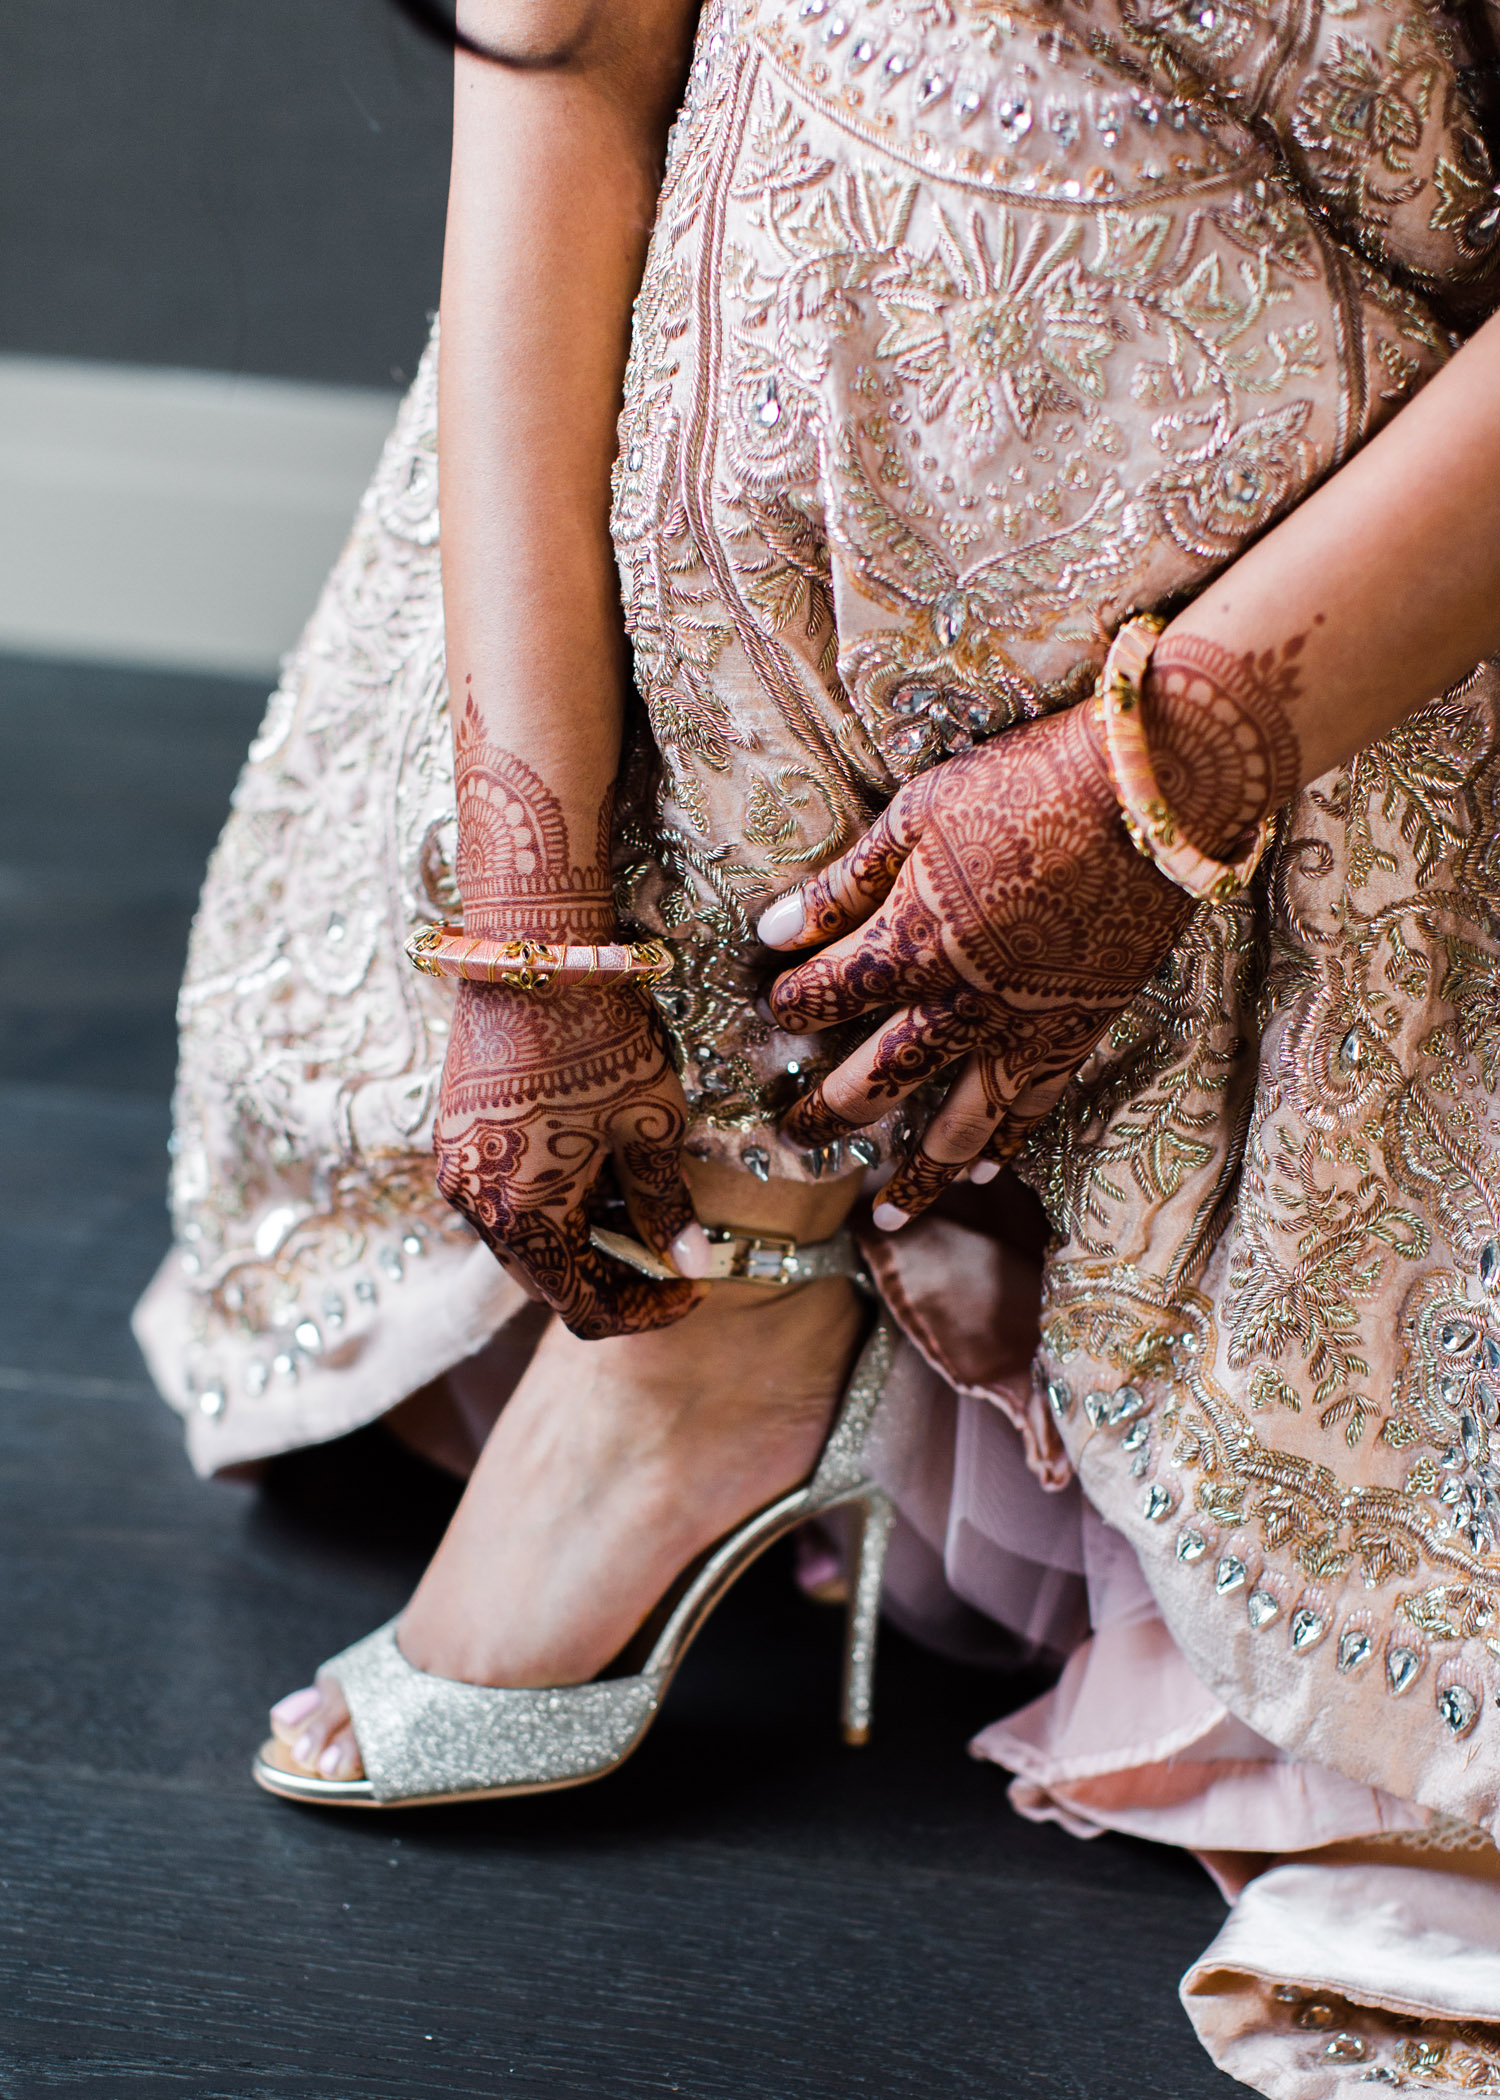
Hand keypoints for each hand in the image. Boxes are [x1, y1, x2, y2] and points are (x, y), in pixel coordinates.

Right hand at [434, 977, 707, 1338]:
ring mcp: (456, 1166)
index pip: (582, 1308)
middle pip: (547, 1278)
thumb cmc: (600, 1036)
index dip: (644, 1311)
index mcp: (523, 1216)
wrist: (535, 950)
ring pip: (523, 1237)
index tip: (691, 1288)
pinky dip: (551, 1200)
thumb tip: (690, 1263)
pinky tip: (595, 1163)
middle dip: (612, 1276)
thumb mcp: (651, 1124)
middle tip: (671, 1250)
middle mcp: (474, 1203)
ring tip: (638, 1201)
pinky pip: (503, 1194)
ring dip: (580, 1237)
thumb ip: (665, 1204)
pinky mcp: (455, 1132)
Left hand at [760, 703, 1193, 1225]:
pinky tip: (983, 1175)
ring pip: (957, 1126)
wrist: (1156, 796)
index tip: (774, 1007)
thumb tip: (772, 930)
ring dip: (915, 1174)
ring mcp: (1024, 1030)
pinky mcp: (1078, 1032)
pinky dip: (1004, 1148)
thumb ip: (845, 883)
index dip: (790, 1005)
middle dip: (827, 1114)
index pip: (826, 996)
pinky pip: (1031, 1110)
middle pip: (876, 1080)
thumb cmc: (1030, 785)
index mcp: (911, 945)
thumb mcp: (917, 813)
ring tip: (884, 1212)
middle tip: (793, 1139)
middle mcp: (961, 1007)